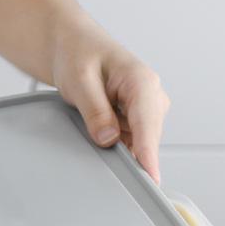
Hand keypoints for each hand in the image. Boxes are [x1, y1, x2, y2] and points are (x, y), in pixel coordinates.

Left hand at [52, 15, 169, 183]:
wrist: (74, 48)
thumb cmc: (78, 54)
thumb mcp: (80, 81)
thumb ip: (95, 110)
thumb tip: (108, 138)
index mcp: (141, 81)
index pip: (148, 124)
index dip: (148, 154)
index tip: (150, 177)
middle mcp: (150, 96)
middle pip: (148, 140)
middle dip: (132, 157)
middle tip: (110, 173)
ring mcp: (145, 110)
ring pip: (140, 145)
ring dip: (121, 151)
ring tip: (96, 133)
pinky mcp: (136, 121)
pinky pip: (131, 144)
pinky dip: (117, 148)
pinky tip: (101, 138)